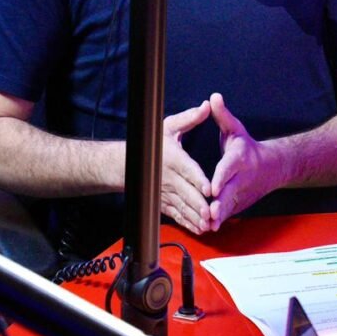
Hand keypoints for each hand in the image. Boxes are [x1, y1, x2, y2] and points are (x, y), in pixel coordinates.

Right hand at [161, 100, 212, 233]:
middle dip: (198, 205)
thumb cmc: (151, 143)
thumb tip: (206, 106)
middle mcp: (169, 177)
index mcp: (173, 158)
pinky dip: (187, 223)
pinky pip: (176, 215)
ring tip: (207, 225)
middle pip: (186, 193)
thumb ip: (189, 118)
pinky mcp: (163, 202)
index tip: (208, 188)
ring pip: (182, 207)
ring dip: (194, 217)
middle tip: (211, 214)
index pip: (188, 170)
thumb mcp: (169, 127)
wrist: (125, 164)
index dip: (197, 179)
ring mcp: (165, 192)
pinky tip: (198, 229)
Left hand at [208, 93, 282, 230]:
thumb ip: (223, 115)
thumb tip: (213, 97)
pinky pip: (229, 213)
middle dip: (221, 203)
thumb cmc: (248, 147)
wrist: (273, 167)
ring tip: (208, 225)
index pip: (229, 168)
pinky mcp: (240, 203)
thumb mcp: (236, 129)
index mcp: (240, 158)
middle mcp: (242, 177)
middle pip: (231, 192)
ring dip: (220, 216)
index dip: (221, 178)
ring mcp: (242, 192)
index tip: (213, 188)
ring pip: (230, 206)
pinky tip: (207, 229)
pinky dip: (220, 221)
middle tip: (211, 213)